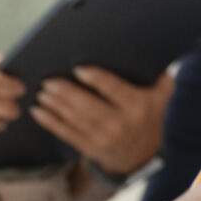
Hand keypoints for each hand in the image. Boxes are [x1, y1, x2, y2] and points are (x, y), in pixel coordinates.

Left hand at [32, 66, 170, 175]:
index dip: (96, 79)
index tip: (79, 68)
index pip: (114, 90)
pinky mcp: (90, 148)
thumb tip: (145, 47)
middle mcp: (121, 124)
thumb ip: (159, 74)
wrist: (143, 154)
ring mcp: (104, 139)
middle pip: (89, 107)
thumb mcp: (162, 93)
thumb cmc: (150, 112)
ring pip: (75, 120)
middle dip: (67, 93)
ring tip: (42, 92)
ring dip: (55, 106)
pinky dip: (50, 123)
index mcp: (138, 106)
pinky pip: (67, 134)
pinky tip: (37, 112)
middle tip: (49, 80)